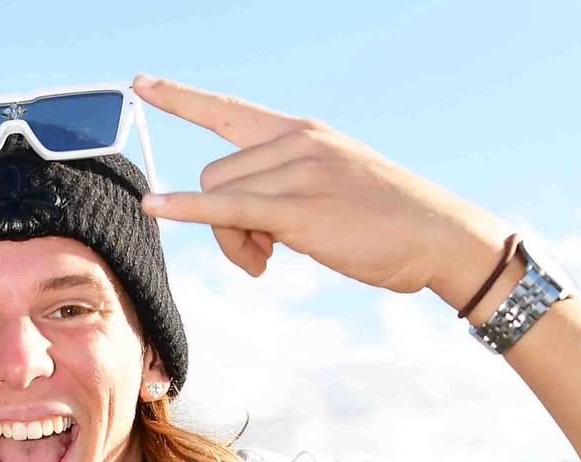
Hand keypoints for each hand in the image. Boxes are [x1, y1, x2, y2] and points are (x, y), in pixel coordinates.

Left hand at [135, 75, 509, 301]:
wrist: (439, 236)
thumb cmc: (384, 220)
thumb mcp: (328, 188)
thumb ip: (279, 192)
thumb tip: (238, 226)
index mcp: (301, 132)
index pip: (228, 110)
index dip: (181, 98)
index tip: (142, 83)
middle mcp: (296, 142)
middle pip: (214, 175)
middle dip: (221, 220)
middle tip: (259, 251)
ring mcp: (299, 172)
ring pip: (219, 199)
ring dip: (232, 241)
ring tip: (268, 259)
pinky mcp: (299, 210)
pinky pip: (226, 208)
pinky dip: (186, 209)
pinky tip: (154, 206)